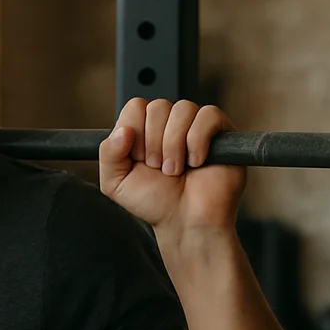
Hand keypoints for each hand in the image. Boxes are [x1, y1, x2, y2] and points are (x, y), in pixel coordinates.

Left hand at [99, 98, 245, 235]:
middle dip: (154, 142)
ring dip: (174, 144)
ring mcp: (196, 127)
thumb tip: (123, 129)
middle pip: (158, 106)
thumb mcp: (116, 183)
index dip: (135, 131)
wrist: (186, 223)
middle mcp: (169, 125)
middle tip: (159, 169)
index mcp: (144, 130)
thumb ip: (108, 154)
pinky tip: (196, 162)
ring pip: (182, 109)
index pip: (136, 106)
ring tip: (175, 170)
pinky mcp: (222, 132)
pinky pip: (209, 115)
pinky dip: (198, 140)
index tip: (139, 159)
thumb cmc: (155, 203)